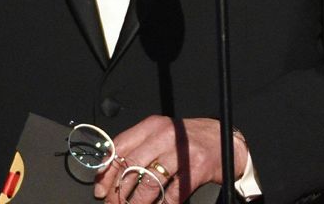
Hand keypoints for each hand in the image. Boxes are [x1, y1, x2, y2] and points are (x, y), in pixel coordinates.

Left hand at [94, 116, 248, 203]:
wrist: (222, 139)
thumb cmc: (187, 140)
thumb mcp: (160, 135)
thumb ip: (137, 147)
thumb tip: (109, 172)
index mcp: (152, 126)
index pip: (120, 147)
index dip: (106, 171)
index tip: (100, 189)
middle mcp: (165, 136)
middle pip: (132, 166)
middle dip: (119, 191)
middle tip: (114, 203)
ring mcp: (181, 152)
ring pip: (149, 182)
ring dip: (136, 202)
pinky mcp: (196, 169)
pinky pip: (172, 194)